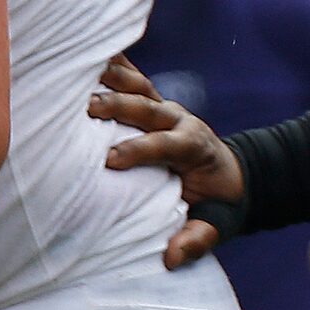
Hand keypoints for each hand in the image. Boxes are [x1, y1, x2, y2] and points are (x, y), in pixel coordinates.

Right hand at [89, 57, 244, 268]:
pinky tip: (87, 51)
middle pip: (150, 109)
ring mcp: (167, 109)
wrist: (232, 177)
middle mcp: (182, 122)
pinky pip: (132, 80)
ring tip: (77, 73)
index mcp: (196, 148)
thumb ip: (198, 238)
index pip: (169, 144)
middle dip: (120, 107)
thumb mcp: (216, 224)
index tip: (111, 160)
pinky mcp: (154, 103)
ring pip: (140, 88)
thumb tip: (172, 257)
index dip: (142, 150)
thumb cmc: (216, 203)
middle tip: (88, 109)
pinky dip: (114, 65)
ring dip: (112, 80)